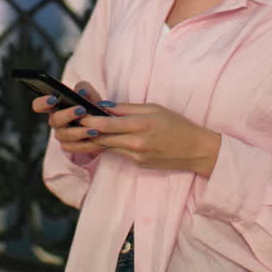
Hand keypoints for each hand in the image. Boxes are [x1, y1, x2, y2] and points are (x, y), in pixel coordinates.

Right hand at [32, 80, 109, 159]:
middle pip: (54, 120)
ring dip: (80, 132)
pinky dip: (87, 144)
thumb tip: (82, 92)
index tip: (53, 99)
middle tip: (81, 110)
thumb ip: (85, 89)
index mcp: (54, 106)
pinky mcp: (68, 146)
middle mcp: (55, 121)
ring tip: (94, 129)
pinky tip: (97, 139)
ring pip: (65, 135)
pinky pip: (74, 147)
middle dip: (68, 115)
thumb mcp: (89, 94)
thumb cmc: (90, 105)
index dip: (43, 102)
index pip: (39, 105)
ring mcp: (61, 135)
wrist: (102, 124)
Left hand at [81, 102, 221, 176]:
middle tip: (75, 122)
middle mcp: (137, 142)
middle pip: (103, 137)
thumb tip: (104, 107)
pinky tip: (105, 137)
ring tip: (85, 128)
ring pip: (108, 146)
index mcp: (141, 124)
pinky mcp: (138, 164)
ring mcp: (136, 156)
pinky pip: (119, 152)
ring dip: (97, 138)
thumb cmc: (177, 125)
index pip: (107, 124)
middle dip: (88, 130)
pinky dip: (111, 144)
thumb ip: (127, 109)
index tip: (78, 115)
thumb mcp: (154, 109)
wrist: (196, 150)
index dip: (89, 120)